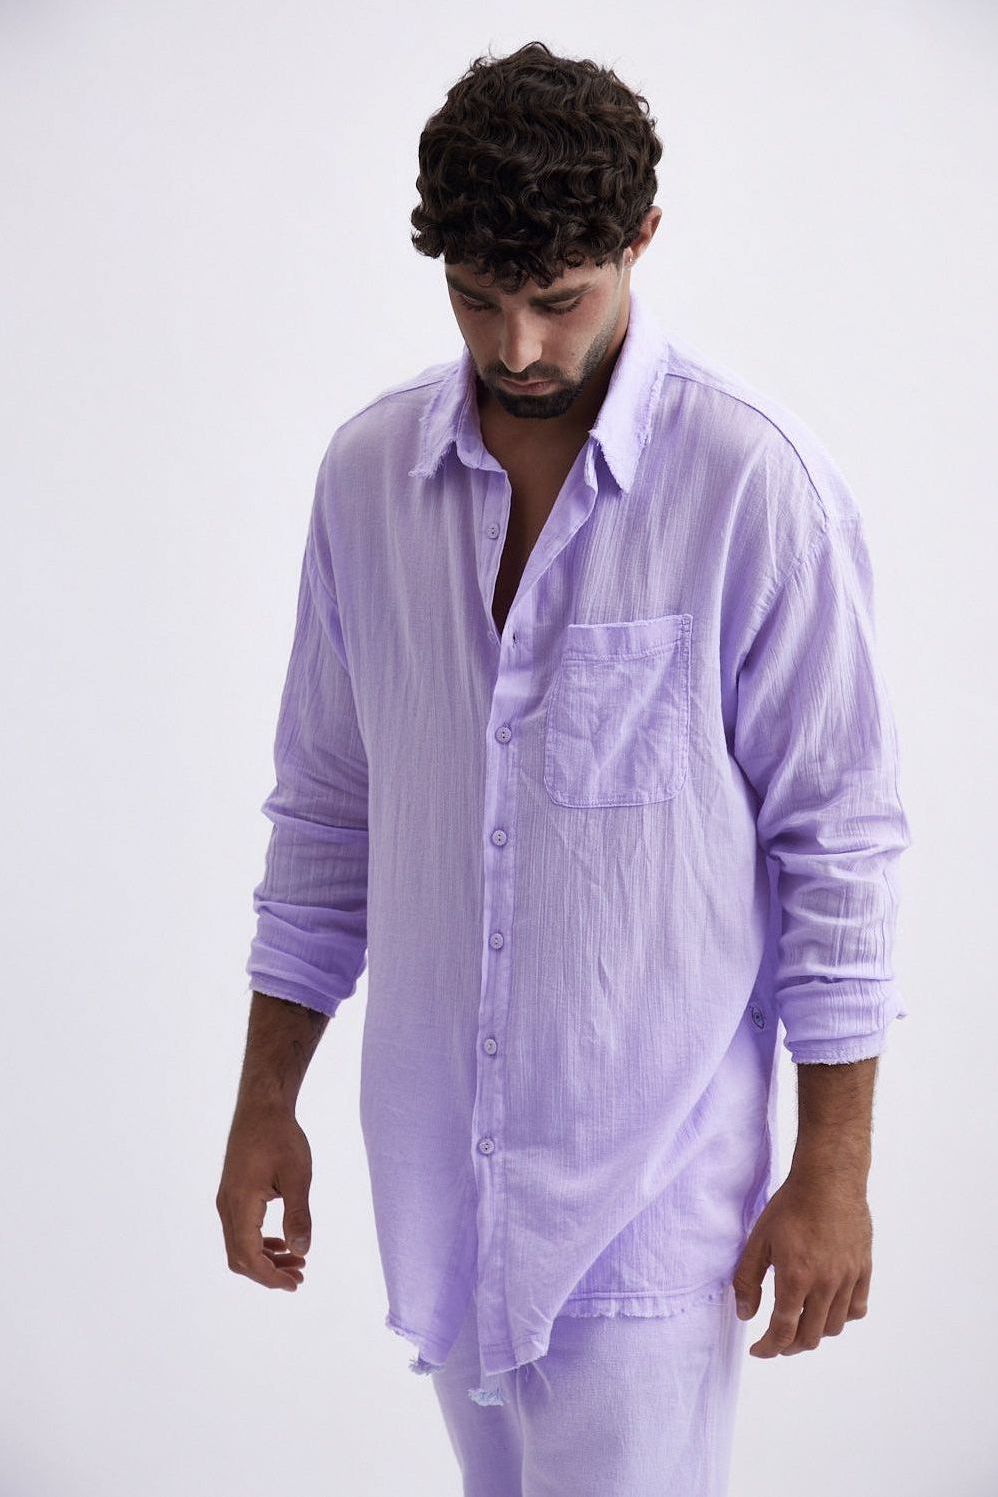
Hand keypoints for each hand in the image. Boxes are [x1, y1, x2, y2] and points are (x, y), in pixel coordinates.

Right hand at [216, 1102, 313, 1290]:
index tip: (295, 1283)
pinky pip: (240, 1230)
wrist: (261, 1108)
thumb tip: (302, 1250)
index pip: (248, 1256)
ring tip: (296, 1263)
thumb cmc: (280, 1137)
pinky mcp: (232, 1195)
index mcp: (240, 1204)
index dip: (270, 1276)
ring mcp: (227, 1201)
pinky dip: (259, 1243)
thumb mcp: (297, 1176)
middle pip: (240, 1257)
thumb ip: (299, 1214)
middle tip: (299, 1277)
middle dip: (268, 1272)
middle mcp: (227, 1207)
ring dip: (265, 1259)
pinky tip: (281, 1243)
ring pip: (239, 1245)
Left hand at [731, 1169, 871, 1356]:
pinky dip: (842, 1316)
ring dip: (814, 1333)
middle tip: (777, 1342)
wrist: (829, 1180)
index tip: (759, 1350)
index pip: (783, 1331)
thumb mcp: (758, 1240)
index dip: (768, 1348)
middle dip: (789, 1346)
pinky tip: (829, 1308)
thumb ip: (748, 1280)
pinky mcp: (863, 1269)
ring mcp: (847, 1279)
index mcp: (796, 1279)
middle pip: (810, 1337)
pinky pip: (857, 1308)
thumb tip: (744, 1314)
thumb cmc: (791, 1206)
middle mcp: (825, 1285)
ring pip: (834, 1327)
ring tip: (801, 1324)